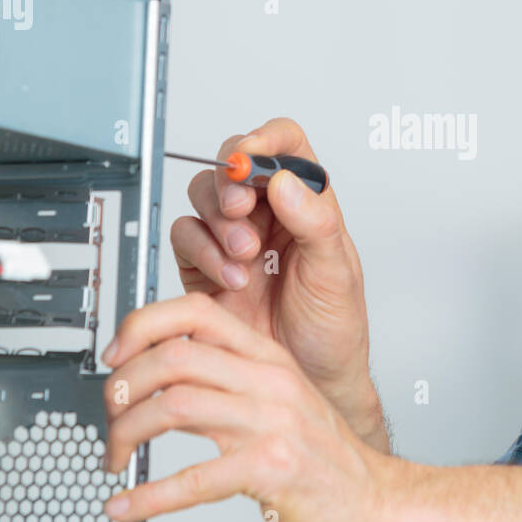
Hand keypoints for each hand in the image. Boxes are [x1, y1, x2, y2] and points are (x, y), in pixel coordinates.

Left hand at [102, 292, 392, 521]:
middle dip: (123, 387)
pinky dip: (147, 496)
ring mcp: (274, 423)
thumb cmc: (323, 461)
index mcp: (269, 358)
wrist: (374, 505)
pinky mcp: (273, 470)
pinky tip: (126, 506)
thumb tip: (157, 373)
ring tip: (116, 457)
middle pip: (173, 356)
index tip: (113, 357)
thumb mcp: (279, 401)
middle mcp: (270, 382)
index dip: (141, 327)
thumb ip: (228, 380)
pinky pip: (193, 478)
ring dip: (127, 434)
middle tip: (110, 416)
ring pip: (174, 406)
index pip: (196, 312)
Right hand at [159, 118, 384, 447]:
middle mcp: (270, 214)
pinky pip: (186, 236)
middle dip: (231, 184)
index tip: (250, 158)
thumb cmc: (333, 330)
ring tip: (244, 256)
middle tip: (240, 211)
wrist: (308, 382)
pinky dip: (201, 251)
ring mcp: (235, 238)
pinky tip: (230, 278)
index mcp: (308, 204)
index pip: (285, 145)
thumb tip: (285, 179)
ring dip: (218, 221)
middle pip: (233, 165)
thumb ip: (315, 221)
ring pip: (204, 197)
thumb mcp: (336, 273)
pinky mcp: (205, 267)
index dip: (264, 140)